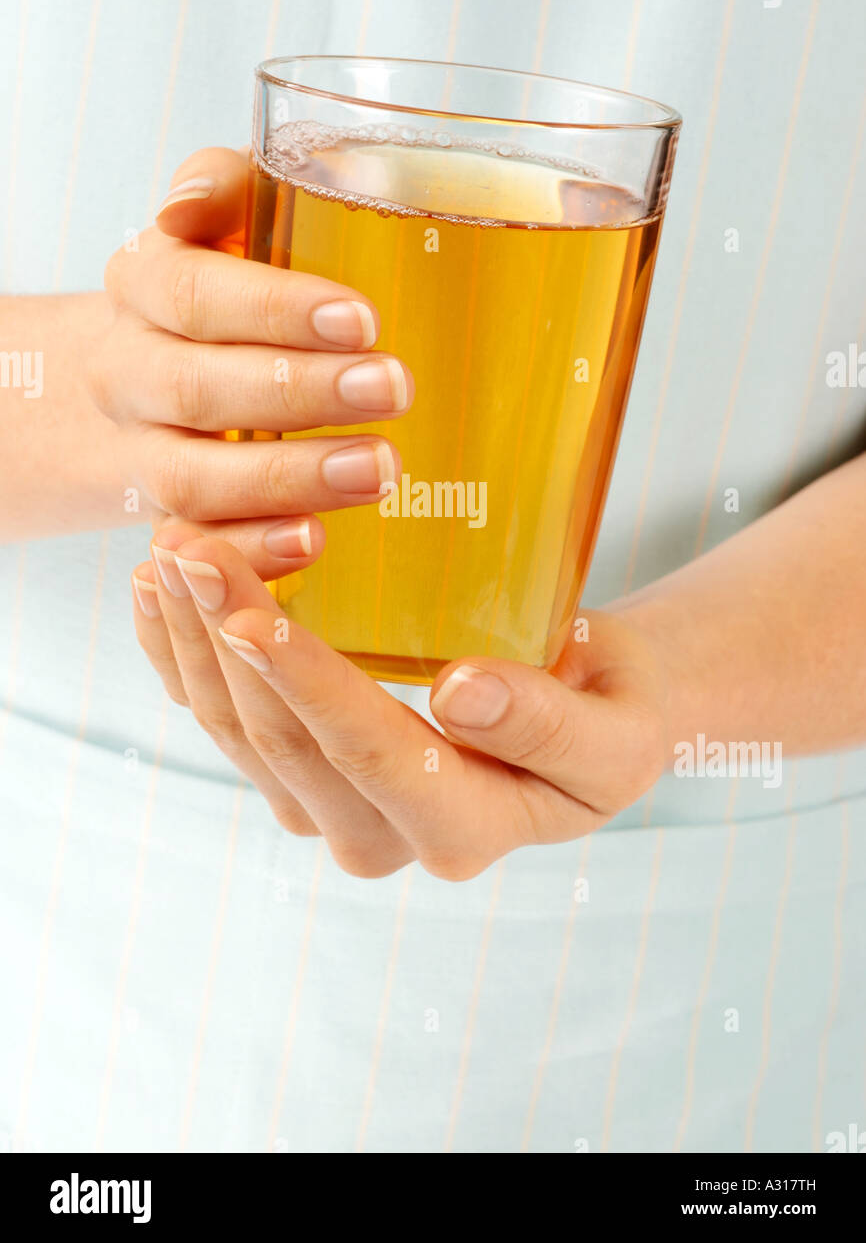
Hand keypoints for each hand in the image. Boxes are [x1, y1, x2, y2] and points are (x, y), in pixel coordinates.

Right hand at [89, 147, 412, 577]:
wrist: (144, 377)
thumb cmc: (220, 283)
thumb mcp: (226, 219)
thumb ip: (228, 185)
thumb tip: (192, 200)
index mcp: (143, 285)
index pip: (193, 294)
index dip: (274, 309)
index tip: (360, 318)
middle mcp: (129, 373)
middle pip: (198, 390)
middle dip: (300, 393)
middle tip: (393, 388)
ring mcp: (142, 455)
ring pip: (192, 480)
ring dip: (289, 478)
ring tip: (380, 468)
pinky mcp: (167, 520)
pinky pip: (196, 546)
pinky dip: (252, 549)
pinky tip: (314, 541)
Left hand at [133, 524, 670, 878]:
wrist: (585, 717)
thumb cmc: (611, 714)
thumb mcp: (616, 733)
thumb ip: (550, 727)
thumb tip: (463, 697)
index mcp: (462, 829)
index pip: (371, 753)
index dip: (306, 684)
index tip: (250, 613)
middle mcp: (380, 836)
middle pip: (281, 740)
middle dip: (225, 642)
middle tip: (187, 545)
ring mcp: (329, 809)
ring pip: (236, 730)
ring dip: (192, 641)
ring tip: (167, 550)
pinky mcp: (299, 774)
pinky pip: (223, 718)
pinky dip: (183, 654)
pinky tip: (158, 593)